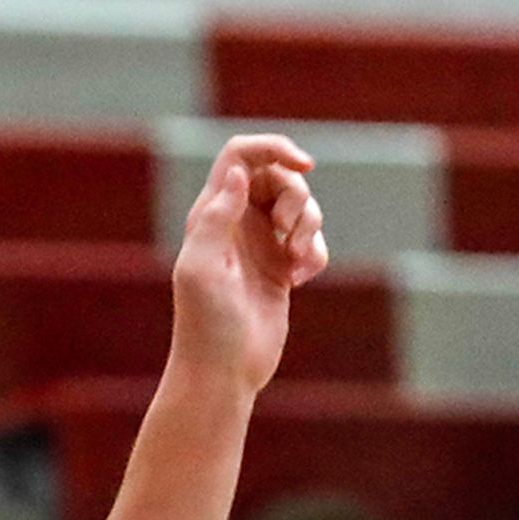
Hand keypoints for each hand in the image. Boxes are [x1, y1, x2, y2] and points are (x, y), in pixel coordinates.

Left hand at [166, 132, 327, 392]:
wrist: (222, 371)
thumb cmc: (205, 322)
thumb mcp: (203, 267)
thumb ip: (218, 216)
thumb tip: (238, 173)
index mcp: (212, 213)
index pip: (241, 156)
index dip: (274, 148)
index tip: (304, 166)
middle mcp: (236, 222)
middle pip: (279, 177)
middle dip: (296, 199)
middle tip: (287, 235)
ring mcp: (260, 244)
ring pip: (301, 207)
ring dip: (308, 228)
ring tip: (295, 262)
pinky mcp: (281, 268)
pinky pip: (311, 242)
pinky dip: (315, 254)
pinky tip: (300, 280)